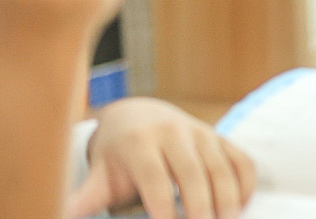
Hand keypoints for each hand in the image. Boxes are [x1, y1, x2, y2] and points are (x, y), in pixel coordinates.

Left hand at [68, 98, 254, 218]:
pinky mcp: (221, 137)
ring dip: (228, 197)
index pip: (154, 176)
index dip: (161, 204)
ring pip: (221, 166)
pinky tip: (241, 207)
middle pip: (192, 172)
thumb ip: (85, 198)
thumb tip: (60, 215)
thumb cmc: (117, 155)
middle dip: (200, 204)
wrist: (138, 116)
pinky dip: (245, 184)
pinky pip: (241, 159)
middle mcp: (174, 131)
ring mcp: (202, 133)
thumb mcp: (100, 174)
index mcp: (140, 141)